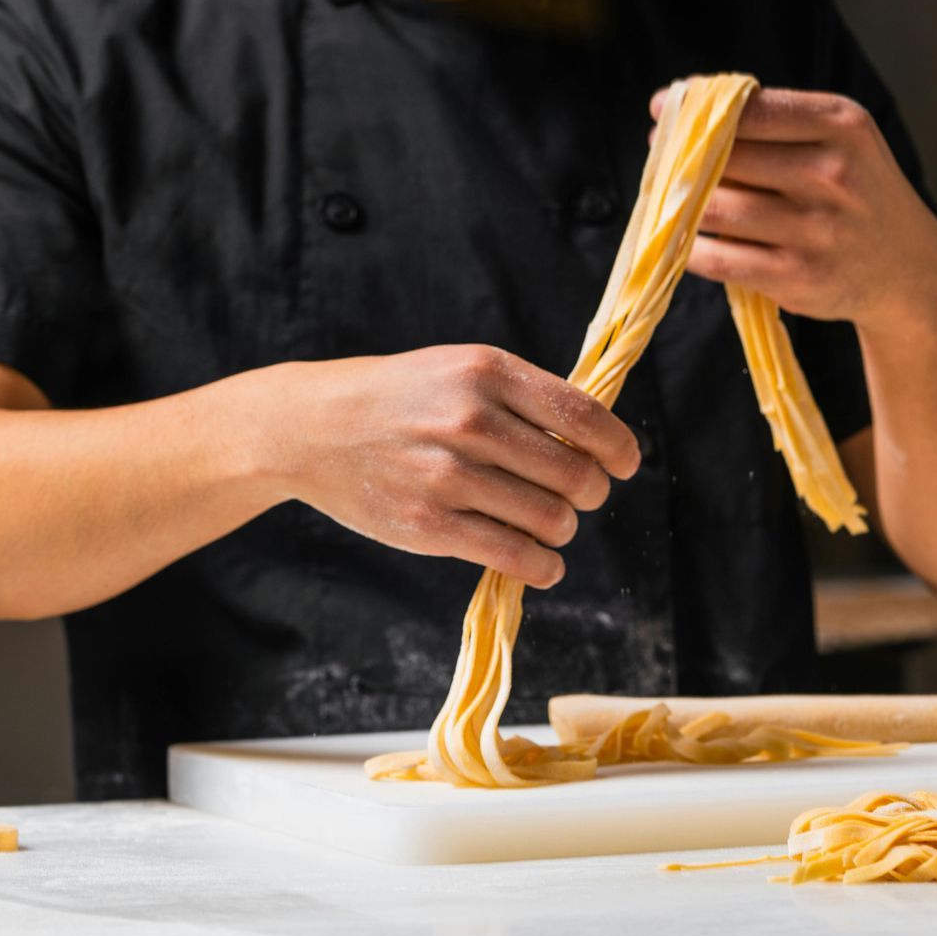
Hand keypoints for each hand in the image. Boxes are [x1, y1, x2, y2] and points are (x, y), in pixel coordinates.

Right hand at [241, 345, 640, 587]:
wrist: (312, 428)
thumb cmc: (400, 398)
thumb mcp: (460, 370)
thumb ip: (524, 397)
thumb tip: (598, 439)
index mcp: (487, 372)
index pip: (583, 416)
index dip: (618, 447)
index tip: (624, 463)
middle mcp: (470, 420)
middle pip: (575, 475)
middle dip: (590, 492)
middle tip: (577, 496)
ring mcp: (448, 475)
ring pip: (552, 519)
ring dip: (563, 528)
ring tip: (550, 524)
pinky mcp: (430, 524)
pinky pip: (516, 556)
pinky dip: (543, 566)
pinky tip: (542, 562)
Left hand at [650, 85, 936, 334]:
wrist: (906, 267)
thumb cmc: (856, 192)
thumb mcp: (841, 140)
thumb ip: (777, 122)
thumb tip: (684, 116)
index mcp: (843, 126)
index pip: (752, 108)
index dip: (697, 108)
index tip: (661, 108)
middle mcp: (833, 175)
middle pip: (728, 157)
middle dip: (683, 155)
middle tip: (659, 155)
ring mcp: (816, 229)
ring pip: (718, 208)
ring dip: (683, 203)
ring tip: (672, 196)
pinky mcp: (798, 276)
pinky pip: (720, 258)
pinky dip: (692, 247)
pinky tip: (686, 238)